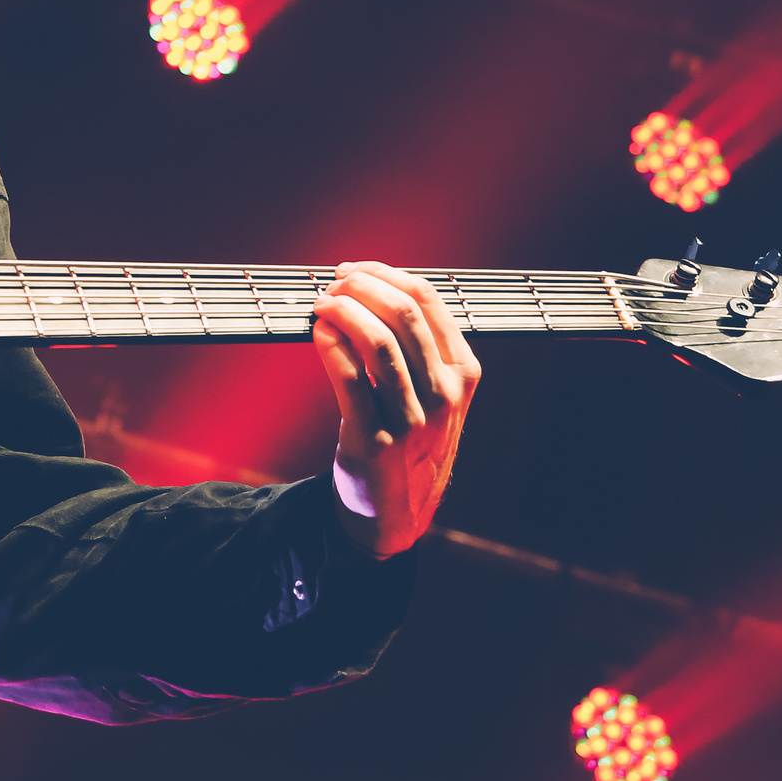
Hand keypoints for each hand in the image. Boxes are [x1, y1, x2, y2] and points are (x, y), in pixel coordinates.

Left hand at [312, 262, 481, 558]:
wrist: (397, 510)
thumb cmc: (412, 439)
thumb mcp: (439, 394)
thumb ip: (421, 346)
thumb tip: (376, 287)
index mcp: (462, 373)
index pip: (428, 300)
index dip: (385, 274)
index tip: (355, 270)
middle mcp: (443, 394)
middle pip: (402, 313)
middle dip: (360, 286)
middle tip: (334, 283)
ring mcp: (410, 419)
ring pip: (375, 341)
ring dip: (341, 310)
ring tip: (322, 304)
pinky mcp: (373, 438)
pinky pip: (347, 377)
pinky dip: (329, 344)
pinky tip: (319, 332)